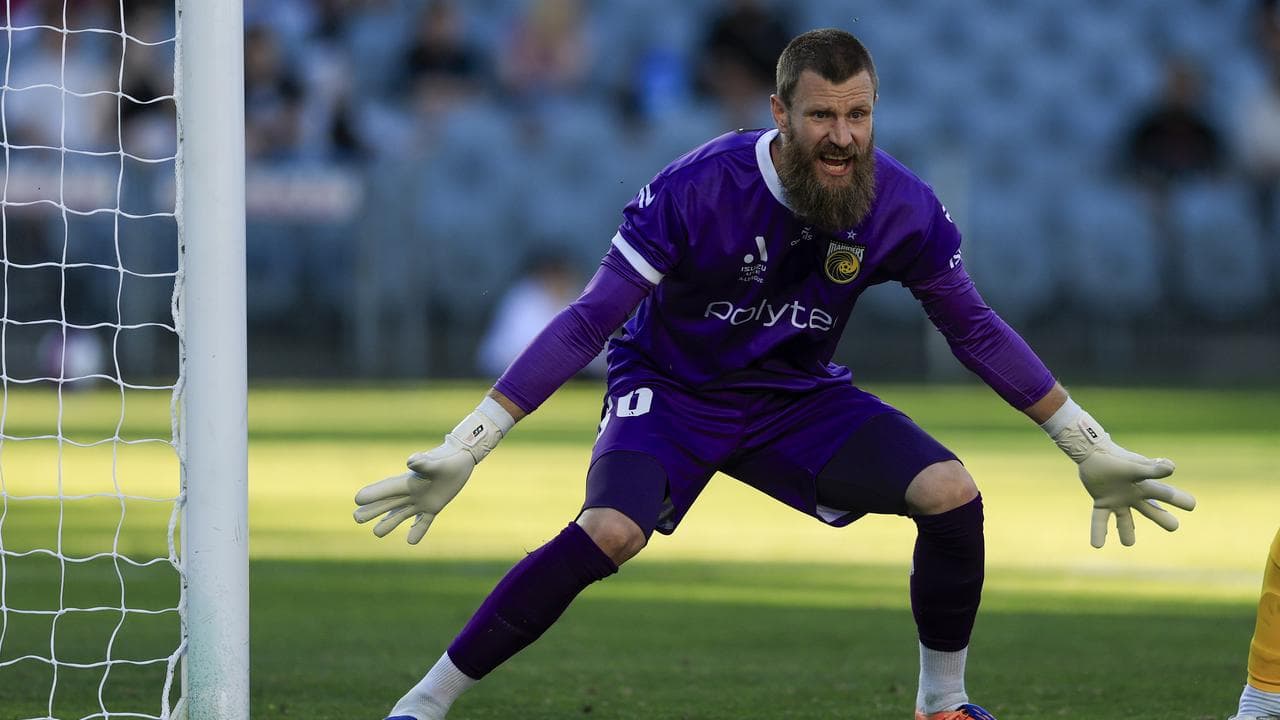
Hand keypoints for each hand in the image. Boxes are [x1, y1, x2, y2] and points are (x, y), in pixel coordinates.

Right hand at [353, 436, 476, 543]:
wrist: (461, 458)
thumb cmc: (447, 458)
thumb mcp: (436, 463)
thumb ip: (423, 464)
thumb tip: (410, 462)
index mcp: (409, 482)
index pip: (387, 489)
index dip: (373, 494)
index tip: (357, 499)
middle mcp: (411, 492)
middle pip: (388, 504)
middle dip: (373, 511)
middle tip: (356, 518)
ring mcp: (422, 500)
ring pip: (401, 514)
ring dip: (389, 523)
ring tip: (376, 533)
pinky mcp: (434, 506)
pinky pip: (424, 521)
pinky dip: (418, 530)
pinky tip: (411, 542)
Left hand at [1050, 408, 1194, 547]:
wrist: (1094, 453)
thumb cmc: (1117, 458)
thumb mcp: (1135, 466)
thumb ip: (1152, 469)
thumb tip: (1172, 468)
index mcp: (1145, 486)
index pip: (1166, 494)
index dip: (1180, 499)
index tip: (1192, 505)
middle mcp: (1135, 496)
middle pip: (1153, 511)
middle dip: (1164, 519)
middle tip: (1173, 526)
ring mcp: (1118, 501)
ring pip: (1125, 521)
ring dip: (1127, 533)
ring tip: (1128, 543)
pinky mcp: (1102, 503)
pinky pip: (1100, 520)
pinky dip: (1098, 532)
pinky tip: (1097, 545)